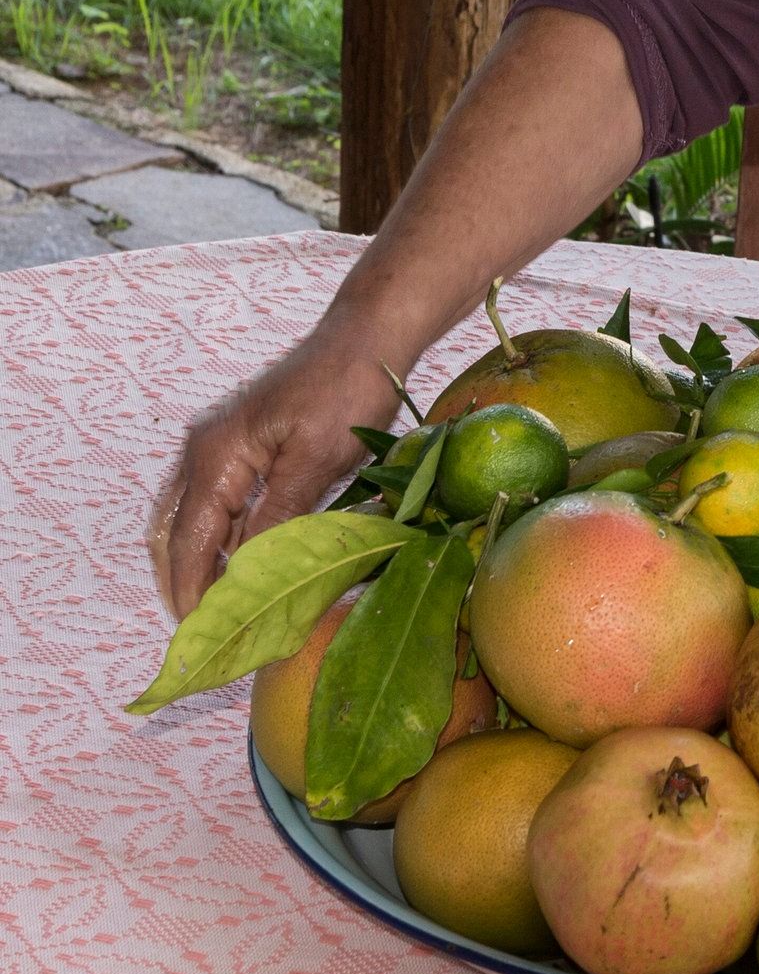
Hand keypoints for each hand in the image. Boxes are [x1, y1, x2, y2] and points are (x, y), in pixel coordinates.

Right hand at [146, 329, 401, 619]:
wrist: (368, 335)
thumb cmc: (348, 389)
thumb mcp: (317, 461)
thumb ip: (278, 518)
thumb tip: (250, 579)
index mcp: (215, 455)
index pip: (189, 543)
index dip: (193, 594)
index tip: (203, 639)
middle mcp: (205, 450)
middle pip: (177, 534)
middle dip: (187, 585)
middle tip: (207, 635)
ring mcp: (220, 445)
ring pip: (194, 520)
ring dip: (203, 564)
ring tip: (223, 611)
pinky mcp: (243, 445)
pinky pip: (219, 502)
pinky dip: (223, 538)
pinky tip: (243, 565)